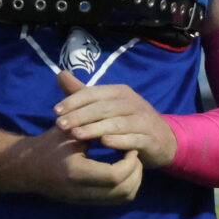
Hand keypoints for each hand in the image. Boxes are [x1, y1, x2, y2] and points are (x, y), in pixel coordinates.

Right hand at [9, 119, 143, 204]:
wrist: (28, 168)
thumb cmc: (49, 144)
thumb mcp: (69, 131)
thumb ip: (92, 128)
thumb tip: (120, 122)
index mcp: (76, 172)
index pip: (114, 175)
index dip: (129, 162)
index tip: (130, 146)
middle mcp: (81, 191)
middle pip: (123, 191)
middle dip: (136, 172)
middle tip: (136, 154)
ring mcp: (84, 200)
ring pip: (122, 198)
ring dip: (134, 181)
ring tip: (132, 163)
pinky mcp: (86, 203)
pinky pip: (115, 200)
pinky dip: (125, 187)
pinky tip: (123, 171)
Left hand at [51, 71, 177, 166]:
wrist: (163, 140)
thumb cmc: (129, 121)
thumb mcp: (107, 105)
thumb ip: (83, 93)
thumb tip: (60, 74)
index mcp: (120, 92)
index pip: (93, 93)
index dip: (73, 101)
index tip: (55, 111)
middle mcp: (132, 103)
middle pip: (102, 108)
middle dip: (80, 116)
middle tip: (60, 125)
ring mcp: (143, 121)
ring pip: (116, 123)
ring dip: (95, 128)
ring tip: (76, 135)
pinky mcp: (150, 139)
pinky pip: (133, 139)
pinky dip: (119, 140)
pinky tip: (104, 143)